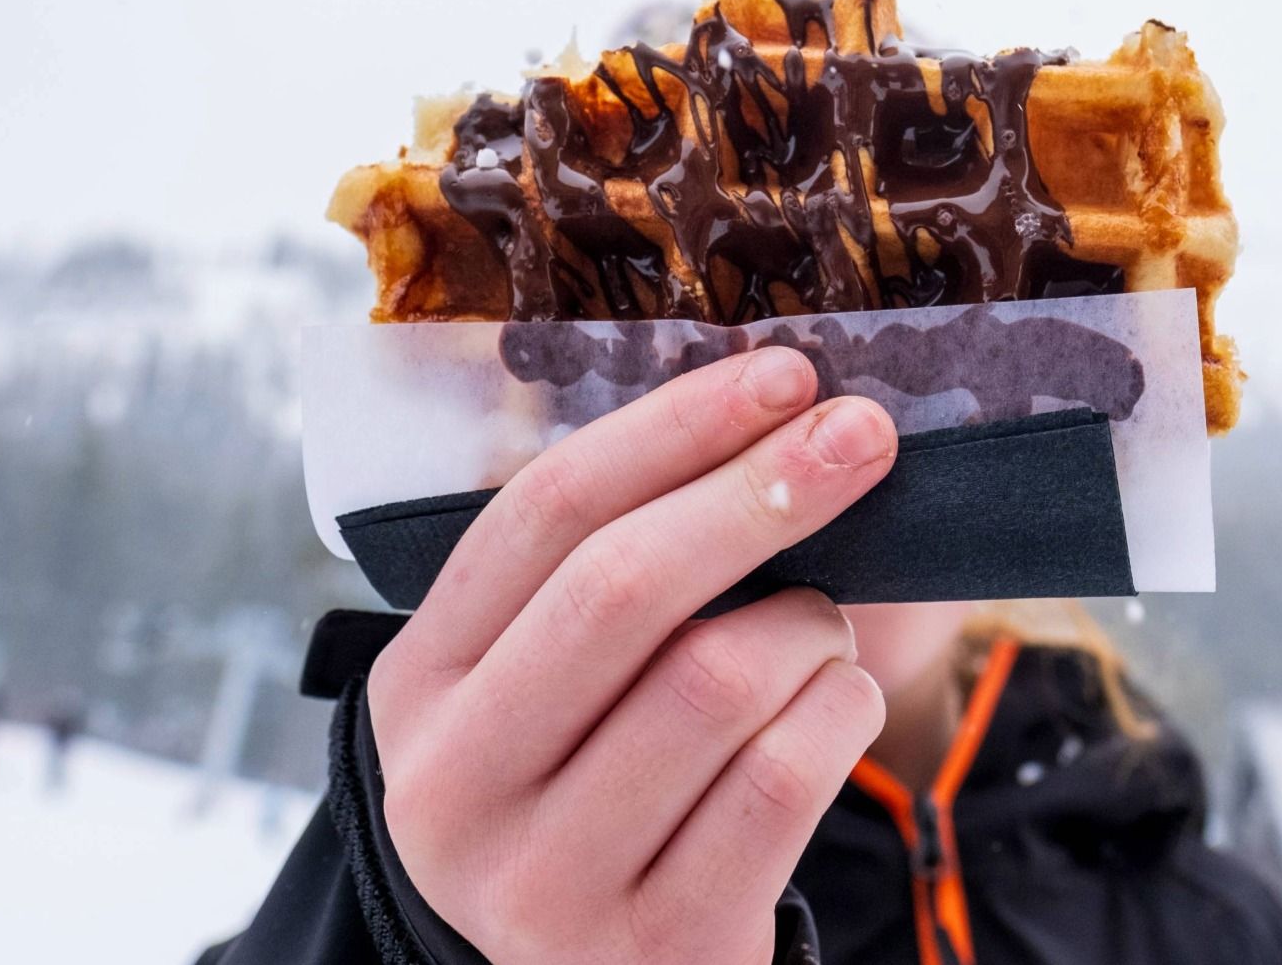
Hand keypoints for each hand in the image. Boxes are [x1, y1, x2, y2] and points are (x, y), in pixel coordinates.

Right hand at [366, 348, 896, 963]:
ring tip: (818, 630)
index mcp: (419, 685)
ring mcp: (545, 879)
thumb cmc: (604, 784)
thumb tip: (772, 407)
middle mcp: (454, 785)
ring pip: (720, 679)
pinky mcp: (654, 944)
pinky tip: (834, 702)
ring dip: (809, 625)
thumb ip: (614, 570)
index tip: (782, 374)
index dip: (673, 429)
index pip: (542, 515)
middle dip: (759, 491)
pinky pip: (783, 778)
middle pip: (622, 587)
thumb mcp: (553, 686)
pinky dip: (837, 711)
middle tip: (862, 434)